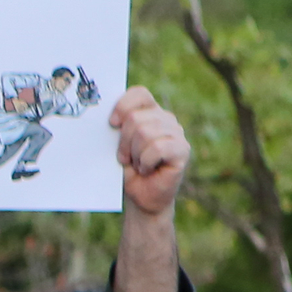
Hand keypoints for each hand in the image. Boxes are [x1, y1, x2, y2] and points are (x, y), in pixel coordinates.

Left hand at [110, 84, 190, 217]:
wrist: (141, 197)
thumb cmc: (128, 170)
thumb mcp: (117, 145)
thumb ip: (118, 128)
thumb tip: (108, 119)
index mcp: (149, 112)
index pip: (139, 93)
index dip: (122, 106)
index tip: (111, 124)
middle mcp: (166, 119)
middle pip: (136, 117)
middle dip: (124, 142)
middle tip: (125, 158)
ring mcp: (176, 133)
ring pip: (145, 132)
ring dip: (135, 154)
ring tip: (138, 164)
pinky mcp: (183, 150)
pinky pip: (157, 148)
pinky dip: (146, 162)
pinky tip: (148, 169)